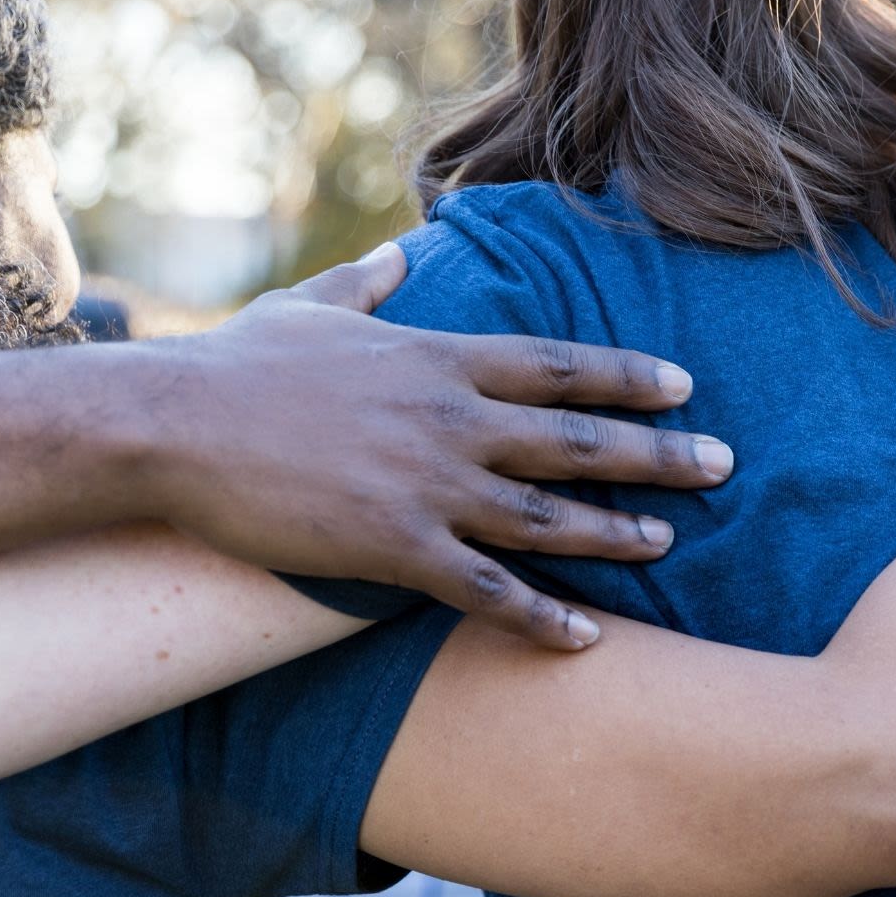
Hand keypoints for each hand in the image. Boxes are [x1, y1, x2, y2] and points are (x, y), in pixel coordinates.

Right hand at [140, 243, 734, 648]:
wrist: (171, 426)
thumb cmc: (236, 367)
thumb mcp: (308, 310)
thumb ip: (365, 287)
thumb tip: (396, 258)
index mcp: (438, 359)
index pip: (559, 365)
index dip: (629, 376)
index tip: (686, 386)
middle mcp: (451, 421)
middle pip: (578, 440)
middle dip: (658, 454)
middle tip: (723, 467)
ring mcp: (428, 486)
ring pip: (547, 517)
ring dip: (616, 534)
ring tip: (669, 544)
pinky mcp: (395, 547)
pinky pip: (485, 591)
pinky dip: (540, 617)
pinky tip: (585, 638)